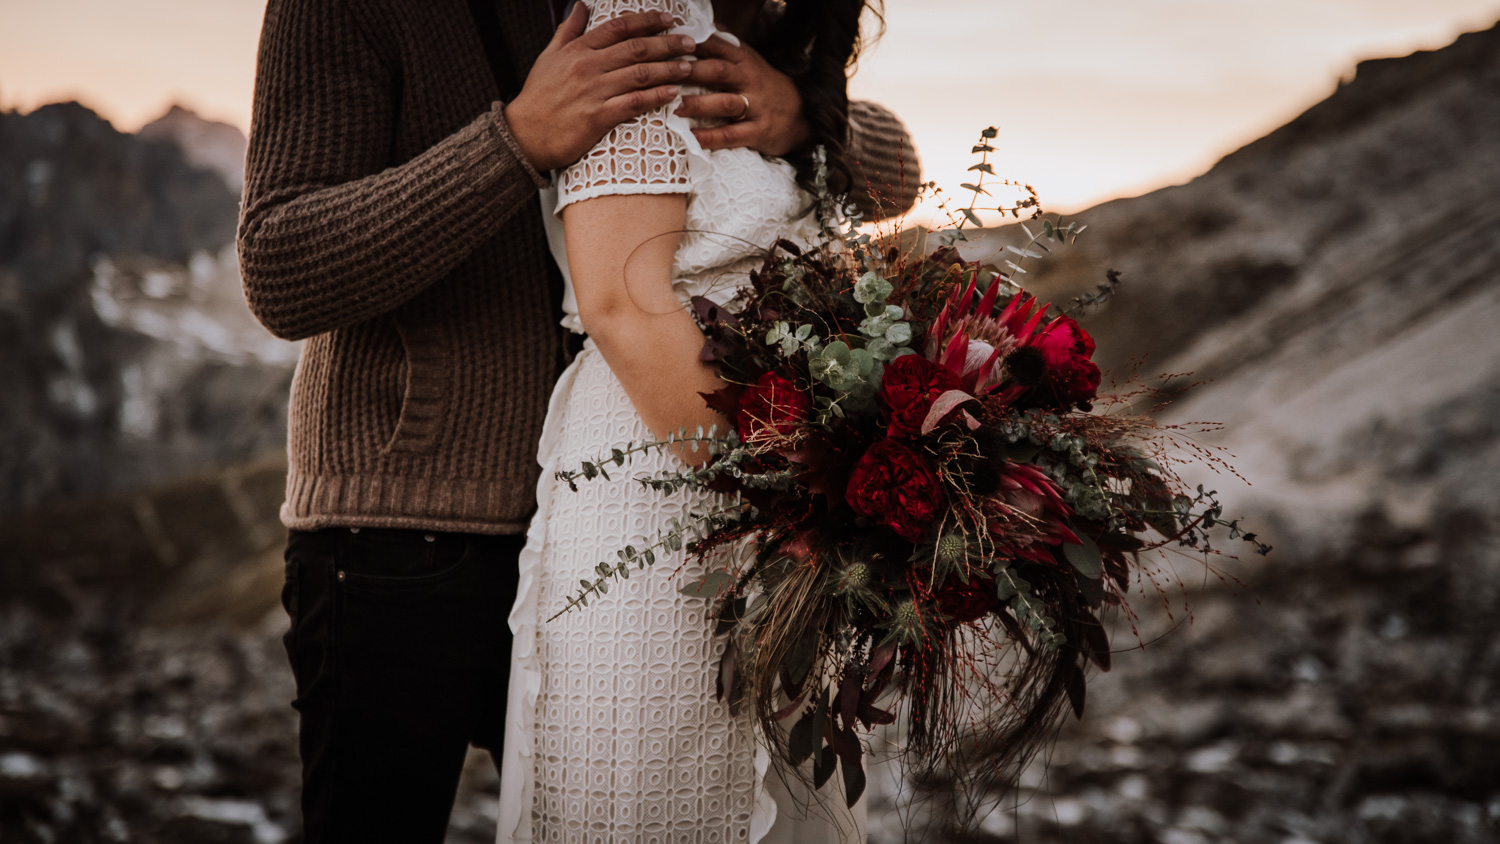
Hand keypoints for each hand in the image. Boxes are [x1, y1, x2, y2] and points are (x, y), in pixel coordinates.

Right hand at [505, 5, 695, 171]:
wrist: (523, 135)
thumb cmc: (537, 96)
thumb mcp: (548, 56)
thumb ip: (569, 30)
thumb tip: (582, 5)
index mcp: (578, 49)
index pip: (619, 27)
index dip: (647, 21)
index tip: (668, 19)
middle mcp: (588, 66)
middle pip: (636, 48)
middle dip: (668, 43)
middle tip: (691, 43)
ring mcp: (594, 92)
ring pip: (640, 74)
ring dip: (668, 68)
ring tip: (689, 66)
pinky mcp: (598, 117)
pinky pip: (634, 103)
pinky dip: (656, 97)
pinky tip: (673, 93)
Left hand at [676, 35, 809, 156]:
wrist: (802, 116)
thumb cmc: (765, 86)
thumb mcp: (750, 60)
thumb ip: (725, 44)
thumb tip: (700, 22)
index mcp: (744, 60)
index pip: (716, 46)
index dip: (691, 43)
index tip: (667, 43)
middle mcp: (750, 80)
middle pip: (718, 71)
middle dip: (691, 71)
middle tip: (663, 75)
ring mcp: (755, 106)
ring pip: (725, 103)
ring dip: (698, 104)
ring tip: (675, 107)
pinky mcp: (759, 132)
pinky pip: (732, 135)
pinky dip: (711, 137)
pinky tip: (692, 138)